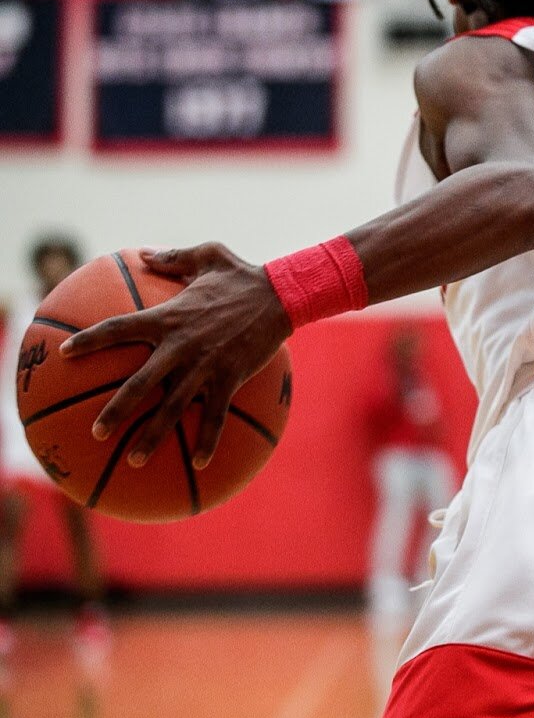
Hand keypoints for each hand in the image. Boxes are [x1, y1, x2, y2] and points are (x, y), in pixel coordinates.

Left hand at [60, 243, 291, 468]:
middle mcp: (181, 346)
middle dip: (115, 410)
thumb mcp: (209, 254)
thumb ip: (172, 258)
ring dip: (152, 436)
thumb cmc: (244, 274)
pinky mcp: (230, 378)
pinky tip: (201, 463)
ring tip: (133, 460)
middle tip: (96, 432)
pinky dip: (208, 440)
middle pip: (139, 384)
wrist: (283, 295)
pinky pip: (215, 415)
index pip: (118, 328)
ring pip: (172, 408)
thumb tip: (143, 256)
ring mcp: (205, 366)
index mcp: (169, 317)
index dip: (89, 341)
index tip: (65, 353)